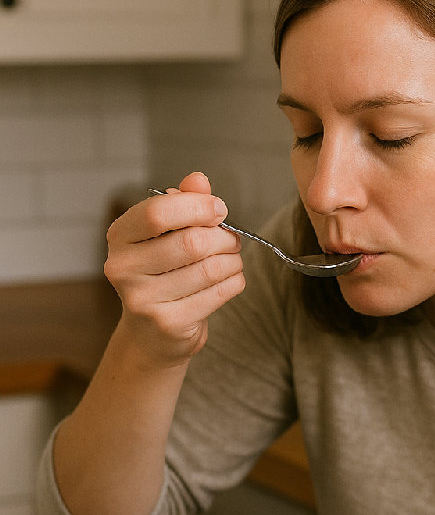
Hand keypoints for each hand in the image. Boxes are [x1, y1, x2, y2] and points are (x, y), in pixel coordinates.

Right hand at [104, 171, 244, 365]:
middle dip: (223, 238)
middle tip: (231, 240)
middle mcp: (123, 268)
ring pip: (210, 268)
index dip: (198, 207)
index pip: (158, 212)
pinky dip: (234, 281)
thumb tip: (198, 180)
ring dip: (233, 261)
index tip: (218, 209)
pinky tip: (230, 279)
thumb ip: (183, 203)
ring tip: (231, 260)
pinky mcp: (168, 323)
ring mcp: (143, 299)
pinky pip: (219, 293)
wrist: (153, 334)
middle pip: (192, 242)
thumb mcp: (167, 235)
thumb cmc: (164, 274)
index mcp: (120, 237)